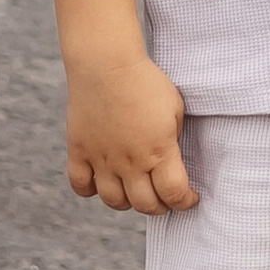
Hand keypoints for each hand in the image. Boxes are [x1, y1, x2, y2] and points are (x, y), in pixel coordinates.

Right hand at [64, 47, 195, 214]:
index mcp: (158, 150)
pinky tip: (103, 179)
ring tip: (135, 189)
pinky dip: (92, 189)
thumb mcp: (174, 109)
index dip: (185, 201)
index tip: (190, 197)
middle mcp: (129, 161)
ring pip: (114, 201)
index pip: (174, 193)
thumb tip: (172, 160)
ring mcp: (102, 159)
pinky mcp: (79, 151)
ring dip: (128, 202)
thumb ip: (174, 140)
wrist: (106, 63)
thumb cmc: (145, 81)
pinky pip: (81, 186)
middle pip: (145, 205)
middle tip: (164, 196)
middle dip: (160, 206)